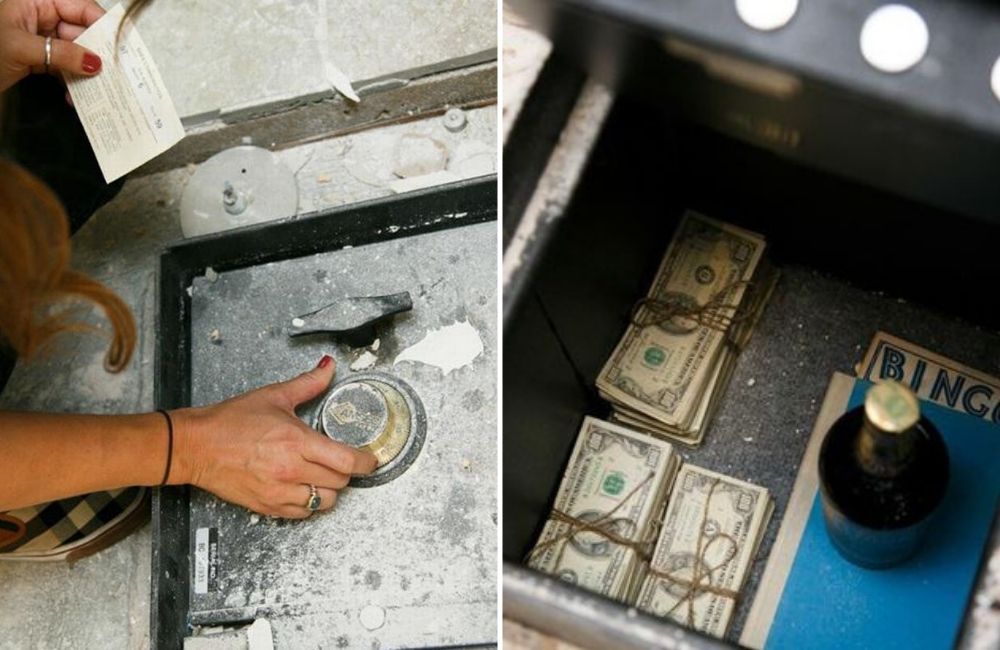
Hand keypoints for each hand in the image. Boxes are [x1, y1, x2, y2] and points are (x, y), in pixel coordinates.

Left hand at [0, 0, 104, 93]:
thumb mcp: (21, 48)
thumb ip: (60, 53)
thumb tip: (94, 62)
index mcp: (37, 3)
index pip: (80, 8)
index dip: (101, 25)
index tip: (118, 46)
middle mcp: (43, 18)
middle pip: (83, 33)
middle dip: (96, 55)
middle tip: (111, 74)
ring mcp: (44, 40)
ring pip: (77, 54)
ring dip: (85, 74)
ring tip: (94, 90)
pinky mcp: (42, 59)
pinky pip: (67, 69)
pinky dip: (72, 83)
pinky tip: (73, 96)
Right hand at [171, 355, 377, 518]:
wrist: (196, 446)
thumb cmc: (230, 422)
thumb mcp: (274, 396)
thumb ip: (308, 383)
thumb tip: (328, 367)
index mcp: (297, 442)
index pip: (347, 460)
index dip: (365, 462)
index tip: (369, 459)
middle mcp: (291, 470)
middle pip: (340, 482)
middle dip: (346, 471)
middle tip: (341, 460)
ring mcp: (279, 492)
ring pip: (325, 502)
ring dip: (329, 489)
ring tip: (321, 474)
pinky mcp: (267, 506)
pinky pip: (303, 514)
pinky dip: (309, 503)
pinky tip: (304, 486)